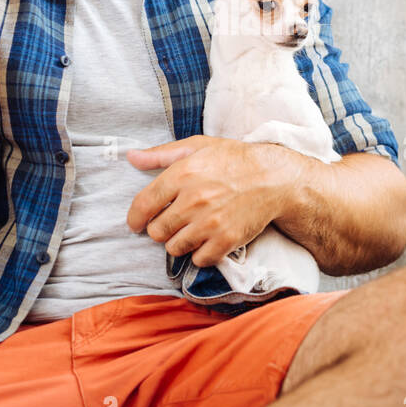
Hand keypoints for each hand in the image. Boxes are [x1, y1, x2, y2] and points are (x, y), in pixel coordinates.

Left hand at [126, 136, 301, 267]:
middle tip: (174, 222)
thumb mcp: (197, 147)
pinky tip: (207, 239)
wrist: (273, 178)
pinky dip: (200, 253)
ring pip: (174, 248)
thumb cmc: (233, 159)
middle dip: (161, 228)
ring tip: (192, 229)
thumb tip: (131, 157)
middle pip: (156, 231)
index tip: (136, 223)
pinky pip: (198, 259)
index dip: (135, 218)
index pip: (143, 205)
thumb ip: (161, 154)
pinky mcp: (226, 240)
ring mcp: (210, 223)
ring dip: (179, 241)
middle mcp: (193, 200)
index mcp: (182, 174)